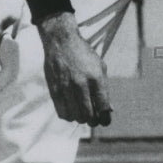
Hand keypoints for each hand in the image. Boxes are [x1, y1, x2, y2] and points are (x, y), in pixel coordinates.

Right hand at [37, 12, 111, 126]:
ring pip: (75, 116)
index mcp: (95, 77)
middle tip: (93, 119)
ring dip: (80, 118)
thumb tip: (109, 110)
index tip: (105, 121)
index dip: (105, 118)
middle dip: (93, 121)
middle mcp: (81, 83)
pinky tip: (71, 110)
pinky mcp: (54, 89)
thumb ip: (104, 89)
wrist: (61, 42)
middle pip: (88, 115)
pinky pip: (62, 112)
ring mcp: (66, 87)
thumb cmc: (84, 54)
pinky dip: (68, 115)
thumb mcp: (100, 67)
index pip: (103, 106)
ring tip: (82, 113)